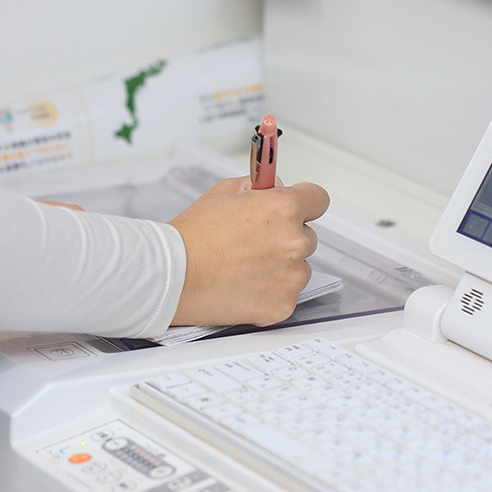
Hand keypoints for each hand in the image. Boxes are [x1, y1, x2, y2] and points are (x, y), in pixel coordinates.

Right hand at [168, 176, 329, 326]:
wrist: (172, 275)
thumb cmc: (192, 236)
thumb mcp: (224, 192)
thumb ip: (259, 187)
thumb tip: (276, 188)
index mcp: (283, 209)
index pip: (318, 200)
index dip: (305, 203)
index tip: (298, 208)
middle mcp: (293, 242)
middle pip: (308, 236)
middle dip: (287, 237)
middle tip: (255, 243)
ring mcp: (290, 276)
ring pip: (299, 268)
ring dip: (281, 267)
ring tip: (244, 267)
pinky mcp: (282, 304)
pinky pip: (287, 294)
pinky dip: (270, 292)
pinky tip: (244, 286)